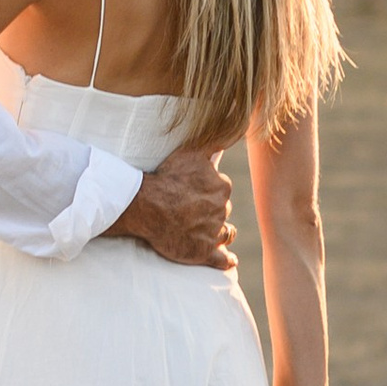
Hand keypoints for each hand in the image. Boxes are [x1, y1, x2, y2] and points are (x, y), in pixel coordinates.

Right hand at [117, 144, 235, 269]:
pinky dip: (227, 259)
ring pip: (225, 232)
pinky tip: (230, 259)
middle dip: (212, 210)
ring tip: (215, 232)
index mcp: (221, 188)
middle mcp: (221, 211)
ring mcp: (213, 233)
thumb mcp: (192, 152)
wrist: (147, 206)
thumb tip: (239, 126)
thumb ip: (217, 139)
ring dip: (222, 232)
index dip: (208, 189)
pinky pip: (222, 259)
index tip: (194, 189)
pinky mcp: (203, 253)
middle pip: (222, 210)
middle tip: (192, 209)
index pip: (221, 189)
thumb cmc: (167, 177)